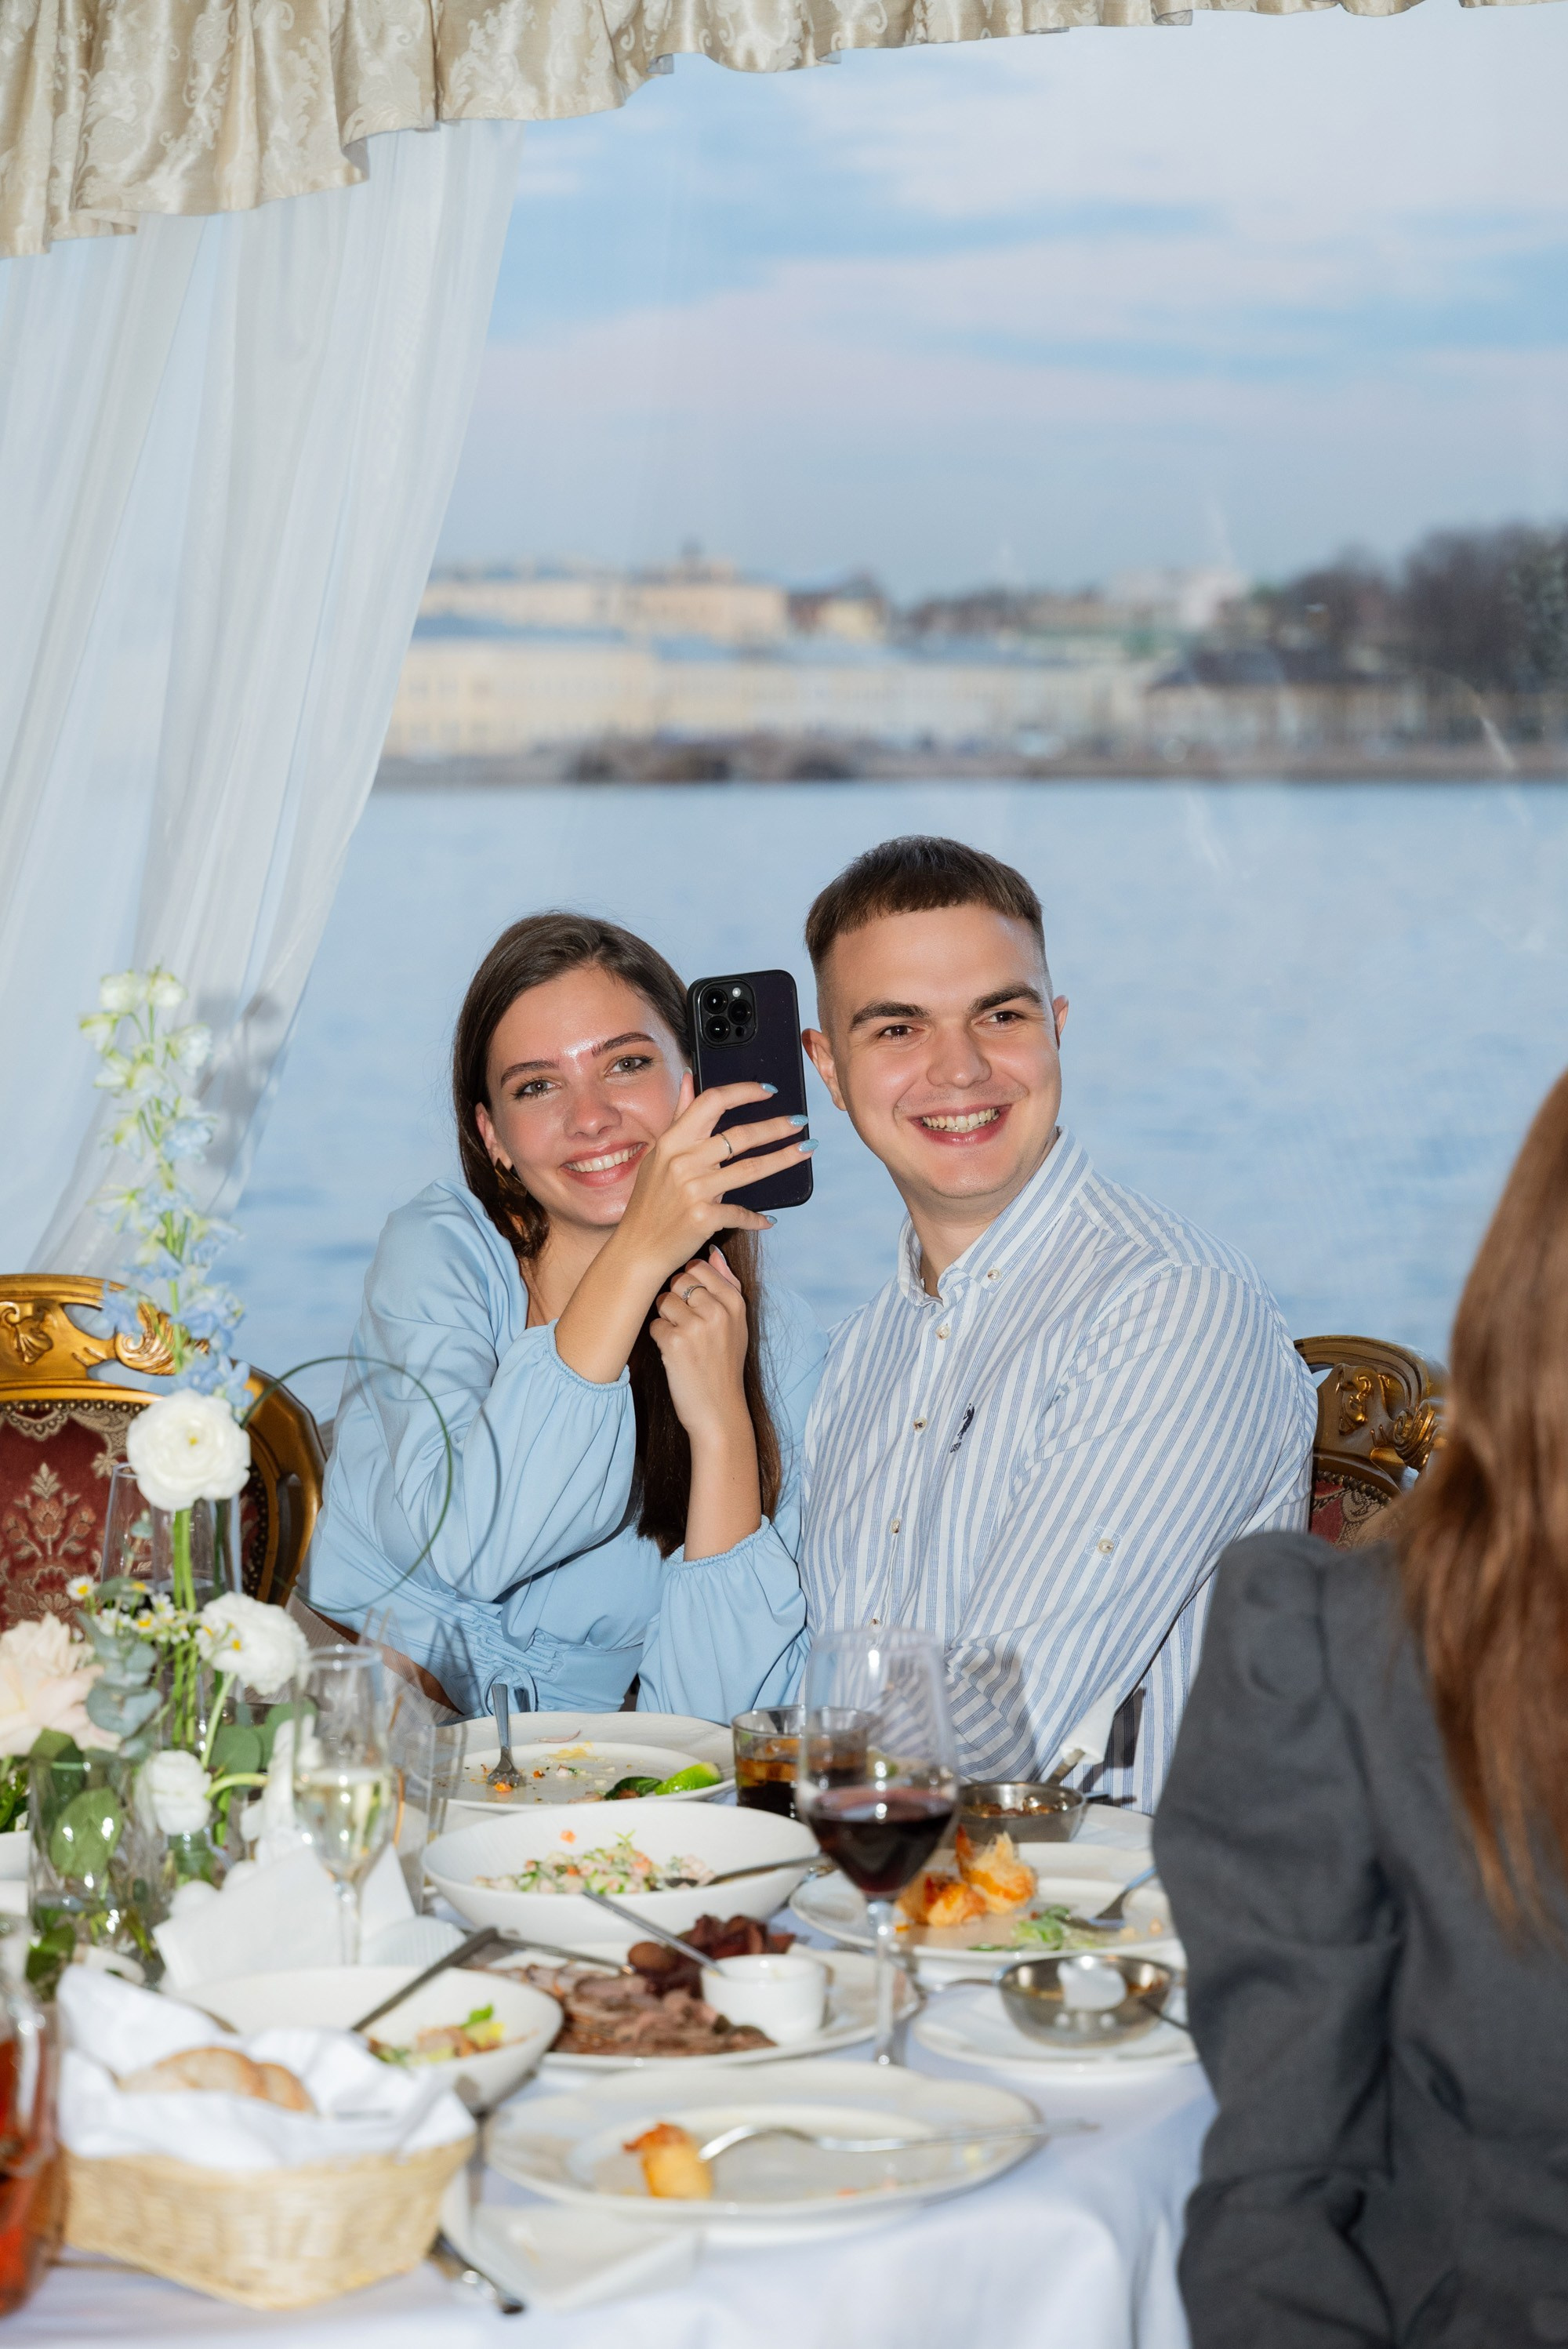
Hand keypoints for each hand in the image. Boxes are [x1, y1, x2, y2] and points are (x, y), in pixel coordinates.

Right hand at [550, 1079, 806, 1389]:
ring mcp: (694, 1190)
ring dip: (784, 1158)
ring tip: (806, 1150)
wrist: (637, 1249)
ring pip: (751, 1169)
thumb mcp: (657, 1155)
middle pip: (740, 1135)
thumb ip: (678, 1117)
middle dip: (776, 1126)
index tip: (768, 1090)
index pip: (712, 1102)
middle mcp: (683, 1161)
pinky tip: (769, 1219)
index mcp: (672, 1141)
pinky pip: (742, 1213)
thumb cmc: (649, 1201)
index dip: (744, 1091)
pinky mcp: (704, 1218)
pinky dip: (757, 1218)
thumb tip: (689, 1079)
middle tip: (800, 1121)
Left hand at [649, 1248, 762, 1559]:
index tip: (692, 1302)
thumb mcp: (736, 1325)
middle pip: (678, 1278)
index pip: (699, 1266)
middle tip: (684, 1323)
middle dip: (674, 1297)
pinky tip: (673, 1354)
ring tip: (680, 1340)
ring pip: (663, 1300)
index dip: (688, 1282)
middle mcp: (718, 1310)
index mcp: (736, 1302)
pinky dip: (658, 1338)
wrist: (719, 1411)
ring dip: (664, 1318)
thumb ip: (726, 1285)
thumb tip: (712, 1251)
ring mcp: (697, 1326)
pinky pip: (654, 1324)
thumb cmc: (724, 1365)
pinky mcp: (675, 1343)